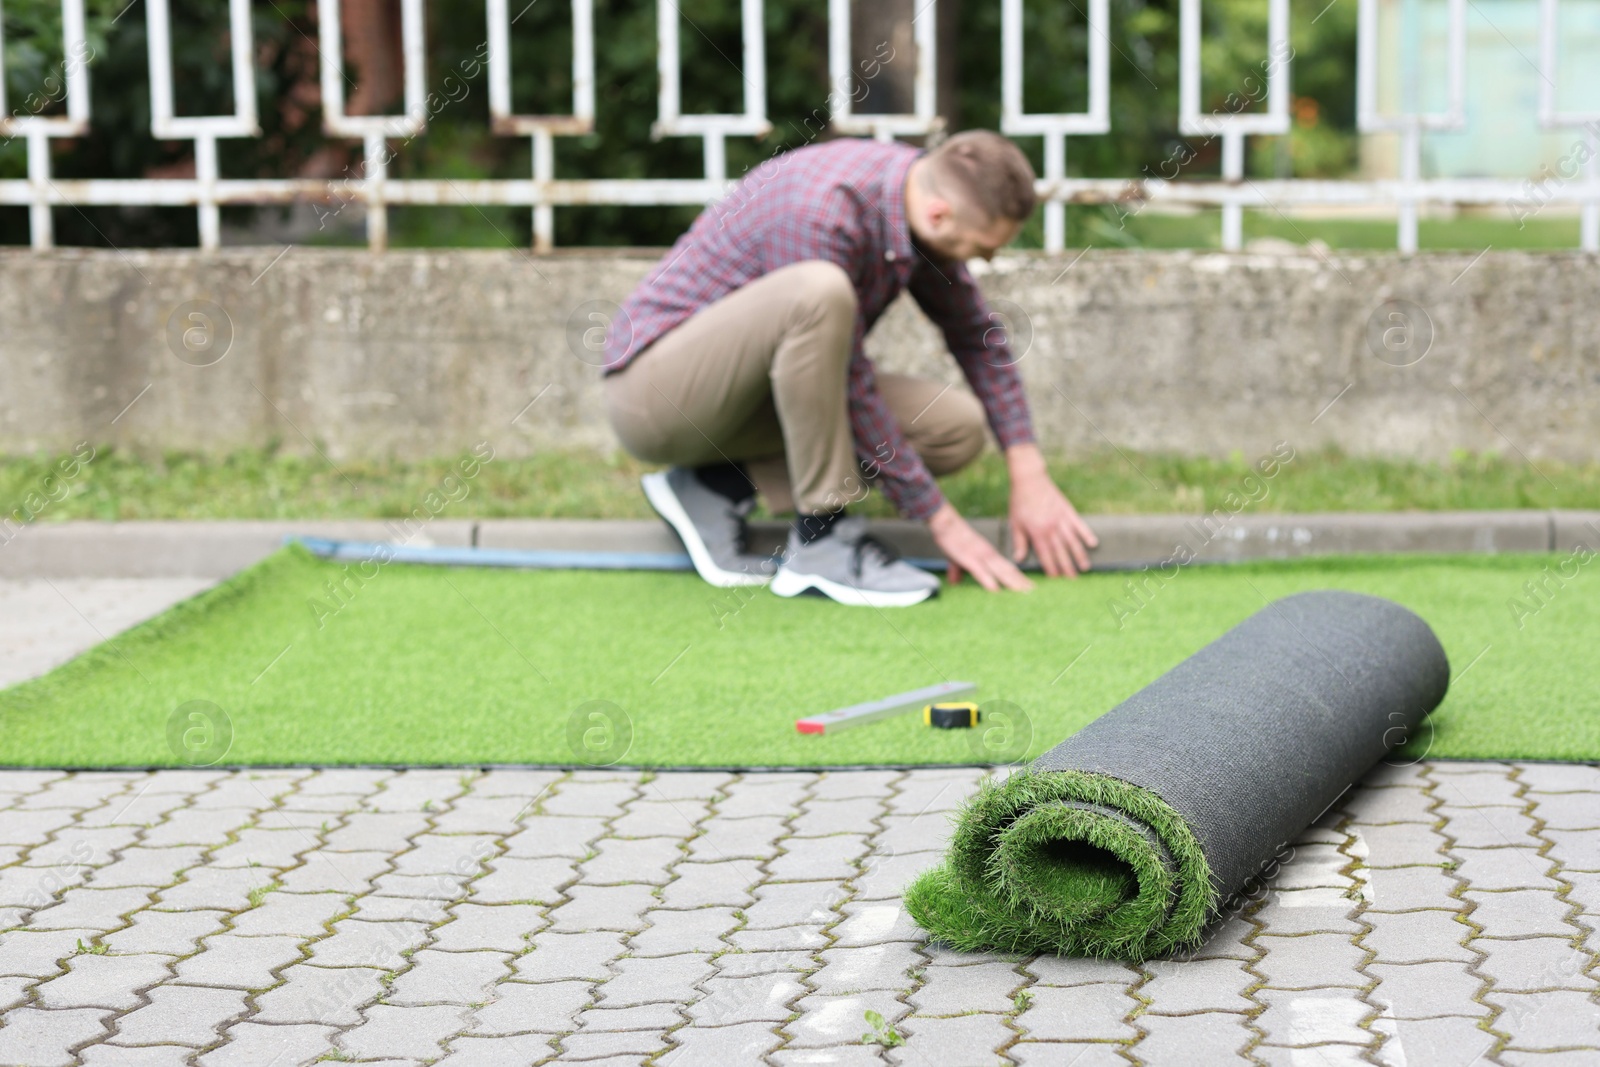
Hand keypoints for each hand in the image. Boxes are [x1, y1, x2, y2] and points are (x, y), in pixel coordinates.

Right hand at [928, 503, 1033, 591]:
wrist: (946, 523)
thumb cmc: (953, 538)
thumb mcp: (956, 557)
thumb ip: (957, 570)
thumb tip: (955, 582)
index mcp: (988, 554)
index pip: (1007, 567)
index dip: (1019, 577)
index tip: (1029, 587)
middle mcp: (989, 555)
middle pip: (1009, 571)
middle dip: (1022, 583)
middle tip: (1034, 594)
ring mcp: (980, 557)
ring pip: (1000, 572)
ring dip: (1012, 583)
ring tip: (1023, 593)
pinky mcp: (969, 559)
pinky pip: (981, 572)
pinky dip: (989, 581)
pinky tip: (995, 591)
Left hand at [1006, 443, 1098, 576]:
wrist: (1029, 479)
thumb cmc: (1019, 502)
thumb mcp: (1015, 523)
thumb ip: (1019, 542)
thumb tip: (1018, 560)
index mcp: (1037, 532)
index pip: (1046, 555)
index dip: (1051, 569)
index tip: (1056, 580)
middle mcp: (1051, 528)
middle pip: (1061, 552)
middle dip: (1067, 568)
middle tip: (1073, 581)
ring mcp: (1061, 519)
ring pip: (1072, 541)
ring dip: (1079, 555)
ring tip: (1084, 568)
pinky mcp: (1067, 510)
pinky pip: (1079, 525)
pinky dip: (1086, 534)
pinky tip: (1093, 544)